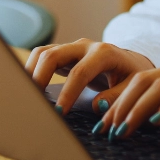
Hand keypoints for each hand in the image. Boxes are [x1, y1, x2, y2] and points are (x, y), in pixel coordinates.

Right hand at [25, 38, 155, 117]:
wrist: (131, 62)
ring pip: (43, 53)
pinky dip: (32, 70)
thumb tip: (97, 107)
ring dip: (31, 72)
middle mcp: (84, 46)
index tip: (59, 113)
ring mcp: (72, 48)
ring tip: (26, 95)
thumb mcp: (133, 87)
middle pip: (53, 55)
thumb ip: (118, 97)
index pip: (80, 73)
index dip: (68, 93)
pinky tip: (30, 88)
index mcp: (104, 53)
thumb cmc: (132, 76)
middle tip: (33, 102)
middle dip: (39, 78)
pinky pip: (42, 57)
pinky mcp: (63, 54)